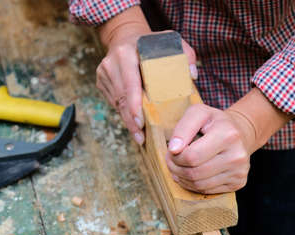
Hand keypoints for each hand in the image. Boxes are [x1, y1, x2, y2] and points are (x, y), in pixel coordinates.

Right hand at [95, 8, 196, 144]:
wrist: (124, 37)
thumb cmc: (151, 43)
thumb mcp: (170, 41)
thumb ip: (185, 54)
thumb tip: (192, 75)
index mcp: (125, 53)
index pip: (129, 83)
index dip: (134, 105)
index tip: (140, 122)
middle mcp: (111, 63)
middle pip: (122, 98)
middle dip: (131, 120)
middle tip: (141, 138)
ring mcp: (103, 73)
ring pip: (116, 103)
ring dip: (128, 120)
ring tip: (139, 136)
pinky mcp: (101, 81)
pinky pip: (113, 102)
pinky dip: (124, 113)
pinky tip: (134, 124)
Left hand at [165, 103, 253, 193]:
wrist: (240, 133)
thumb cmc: (214, 123)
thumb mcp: (198, 113)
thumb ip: (183, 128)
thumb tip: (174, 149)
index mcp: (228, 134)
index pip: (192, 156)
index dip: (176, 156)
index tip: (172, 151)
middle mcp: (237, 155)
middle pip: (194, 173)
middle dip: (176, 168)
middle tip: (172, 160)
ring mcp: (239, 171)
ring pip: (199, 185)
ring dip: (183, 178)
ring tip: (179, 167)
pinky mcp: (238, 183)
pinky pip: (207, 190)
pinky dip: (193, 185)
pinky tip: (191, 174)